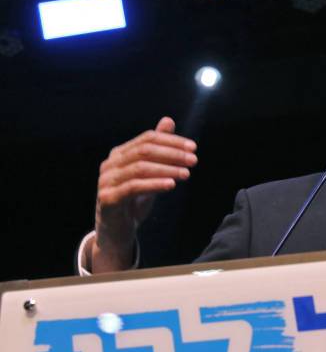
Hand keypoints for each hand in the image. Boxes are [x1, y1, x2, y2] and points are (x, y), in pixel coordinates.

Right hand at [91, 117, 197, 271]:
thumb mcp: (150, 173)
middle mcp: (111, 164)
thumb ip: (158, 150)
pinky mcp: (108, 198)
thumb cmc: (134, 200)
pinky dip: (154, 184)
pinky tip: (171, 184)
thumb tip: (168, 121)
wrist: (117, 231)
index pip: (147, 139)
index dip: (171, 141)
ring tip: (187, 173)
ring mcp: (107, 181)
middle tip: (193, 160)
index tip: (193, 148)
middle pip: (144, 151)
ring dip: (167, 169)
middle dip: (172, 154)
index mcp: (120, 154)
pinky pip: (133, 187)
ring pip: (140, 168)